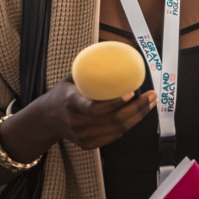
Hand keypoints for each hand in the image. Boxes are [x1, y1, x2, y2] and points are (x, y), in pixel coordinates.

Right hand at [31, 80, 156, 151]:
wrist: (46, 119)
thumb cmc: (62, 94)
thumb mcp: (70, 80)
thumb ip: (89, 71)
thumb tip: (113, 54)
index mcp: (71, 104)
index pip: (95, 108)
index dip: (115, 103)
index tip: (131, 93)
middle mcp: (77, 123)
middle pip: (113, 120)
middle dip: (138, 108)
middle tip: (151, 95)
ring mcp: (83, 137)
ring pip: (118, 130)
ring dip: (138, 116)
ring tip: (150, 103)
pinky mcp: (88, 145)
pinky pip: (114, 136)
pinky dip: (128, 125)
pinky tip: (138, 114)